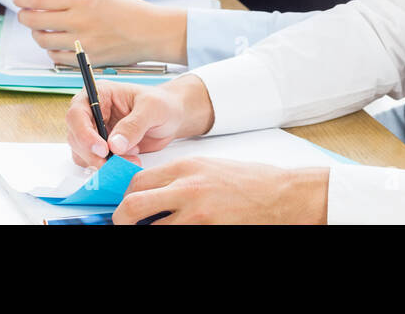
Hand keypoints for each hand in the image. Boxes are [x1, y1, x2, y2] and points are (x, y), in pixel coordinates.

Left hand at [13, 0, 186, 65]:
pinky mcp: (86, 60)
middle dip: (25, 16)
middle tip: (26, 14)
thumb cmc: (127, 11)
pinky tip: (58, 44)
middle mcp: (79, 21)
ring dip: (38, 34)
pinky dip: (52, 50)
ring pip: (42, 40)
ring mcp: (82, 42)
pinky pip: (56, 57)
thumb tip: (44, 1)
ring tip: (43, 29)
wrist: (151, 32)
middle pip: (34, 20)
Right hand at [64, 75, 213, 169]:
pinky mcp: (103, 149)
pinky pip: (96, 163)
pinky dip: (108, 168)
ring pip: (83, 153)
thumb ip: (134, 125)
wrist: (172, 117)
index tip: (102, 149)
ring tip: (130, 162)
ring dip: (101, 163)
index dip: (84, 133)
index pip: (77, 113)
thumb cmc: (162, 104)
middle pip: (76, 137)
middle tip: (113, 164)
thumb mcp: (152, 108)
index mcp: (100, 94)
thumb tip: (115, 145)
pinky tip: (129, 163)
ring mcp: (96, 132)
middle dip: (93, 154)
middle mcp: (93, 113)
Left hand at [113, 158, 329, 224]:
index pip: (136, 182)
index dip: (124, 199)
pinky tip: (180, 233)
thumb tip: (151, 193)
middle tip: (125, 227)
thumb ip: (178, 178)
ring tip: (158, 230)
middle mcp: (186, 188)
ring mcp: (196, 215)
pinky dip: (173, 236)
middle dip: (122, 221)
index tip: (125, 209)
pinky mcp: (206, 232)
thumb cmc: (249, 181)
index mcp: (185, 166)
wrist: (282, 195)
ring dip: (150, 232)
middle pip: (132, 206)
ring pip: (151, 230)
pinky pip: (177, 238)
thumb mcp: (208, 167)